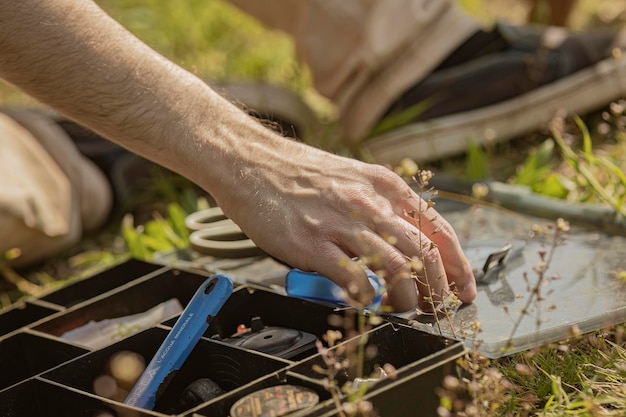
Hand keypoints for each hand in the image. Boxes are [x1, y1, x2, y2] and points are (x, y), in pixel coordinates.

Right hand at [213, 133, 475, 311]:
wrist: (250, 161)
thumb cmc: (298, 174)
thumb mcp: (351, 178)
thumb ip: (379, 207)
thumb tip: (404, 244)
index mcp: (383, 185)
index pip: (437, 229)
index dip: (458, 264)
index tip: (463, 287)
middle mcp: (368, 202)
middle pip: (424, 253)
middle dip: (439, 288)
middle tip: (437, 307)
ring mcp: (340, 222)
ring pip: (396, 268)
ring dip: (407, 297)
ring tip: (403, 308)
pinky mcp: (312, 243)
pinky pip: (354, 279)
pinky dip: (367, 298)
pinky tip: (365, 302)